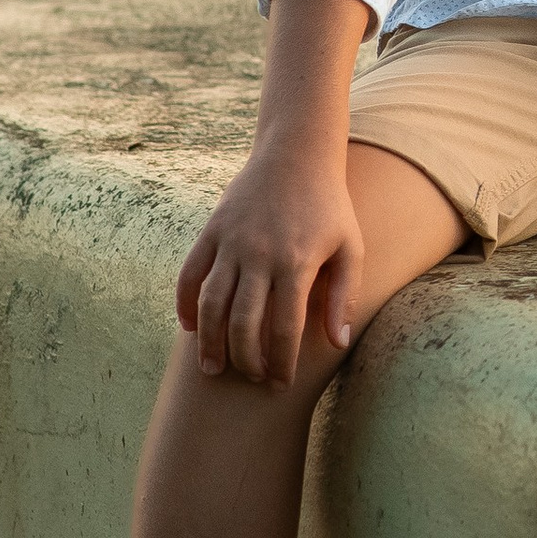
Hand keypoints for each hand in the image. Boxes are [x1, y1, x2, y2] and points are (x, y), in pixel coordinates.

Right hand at [175, 140, 360, 386]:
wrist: (296, 155)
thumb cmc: (330, 207)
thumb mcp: (351, 248)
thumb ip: (344, 296)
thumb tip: (338, 343)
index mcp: (297, 262)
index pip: (283, 328)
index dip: (279, 362)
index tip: (280, 382)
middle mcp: (259, 254)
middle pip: (242, 323)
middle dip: (245, 359)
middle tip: (249, 377)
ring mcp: (231, 242)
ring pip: (211, 304)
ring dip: (208, 342)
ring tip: (212, 368)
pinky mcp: (212, 231)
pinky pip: (190, 275)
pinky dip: (185, 304)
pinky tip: (190, 328)